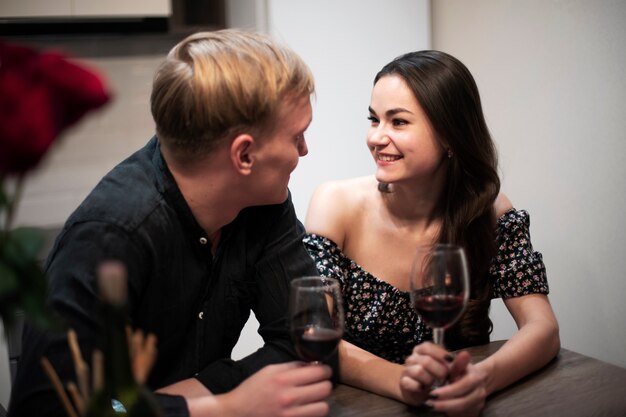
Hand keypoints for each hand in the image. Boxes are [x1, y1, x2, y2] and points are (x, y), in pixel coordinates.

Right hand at [206, 362, 332, 416]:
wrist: (236, 413)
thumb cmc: (251, 391)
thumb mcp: (269, 371)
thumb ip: (292, 367)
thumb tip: (312, 364)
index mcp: (283, 379)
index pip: (319, 371)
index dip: (324, 369)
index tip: (323, 370)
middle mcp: (289, 398)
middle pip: (325, 389)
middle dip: (325, 384)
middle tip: (320, 383)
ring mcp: (291, 415)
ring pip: (324, 407)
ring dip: (321, 402)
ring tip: (314, 399)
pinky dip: (313, 413)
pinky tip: (307, 409)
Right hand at [399, 342, 451, 405]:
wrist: (421, 392)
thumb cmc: (436, 377)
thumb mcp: (447, 370)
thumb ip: (456, 364)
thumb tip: (466, 354)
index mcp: (422, 350)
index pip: (428, 347)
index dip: (440, 355)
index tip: (450, 363)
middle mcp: (412, 357)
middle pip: (426, 360)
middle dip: (439, 372)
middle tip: (444, 378)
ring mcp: (406, 369)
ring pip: (419, 371)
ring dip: (430, 380)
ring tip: (434, 384)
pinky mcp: (403, 382)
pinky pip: (411, 383)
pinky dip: (421, 388)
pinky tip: (424, 389)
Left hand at [425, 351, 486, 416]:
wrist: (480, 379)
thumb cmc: (464, 370)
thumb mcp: (460, 364)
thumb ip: (458, 362)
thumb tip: (464, 353)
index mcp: (476, 378)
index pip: (462, 387)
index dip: (447, 391)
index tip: (432, 393)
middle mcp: (480, 392)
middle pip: (463, 402)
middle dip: (445, 404)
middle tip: (429, 403)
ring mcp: (479, 402)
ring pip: (463, 410)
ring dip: (446, 409)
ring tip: (431, 406)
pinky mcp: (476, 410)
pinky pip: (463, 414)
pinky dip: (451, 412)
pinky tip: (439, 408)